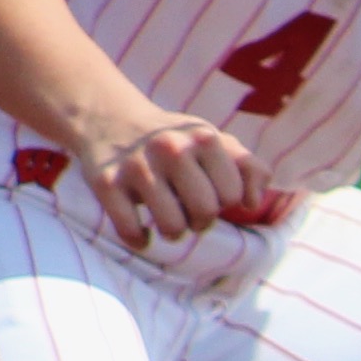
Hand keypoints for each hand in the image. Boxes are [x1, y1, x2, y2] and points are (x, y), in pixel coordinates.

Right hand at [64, 107, 286, 244]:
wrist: (111, 120)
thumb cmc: (174, 140)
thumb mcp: (213, 142)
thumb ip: (248, 168)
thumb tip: (253, 203)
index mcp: (203, 137)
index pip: (232, 195)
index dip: (224, 202)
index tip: (210, 194)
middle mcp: (171, 148)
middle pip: (205, 213)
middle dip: (201, 221)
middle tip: (189, 211)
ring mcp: (137, 166)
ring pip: (172, 228)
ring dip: (173, 232)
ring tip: (168, 219)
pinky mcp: (106, 184)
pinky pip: (131, 232)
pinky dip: (140, 240)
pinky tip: (143, 232)